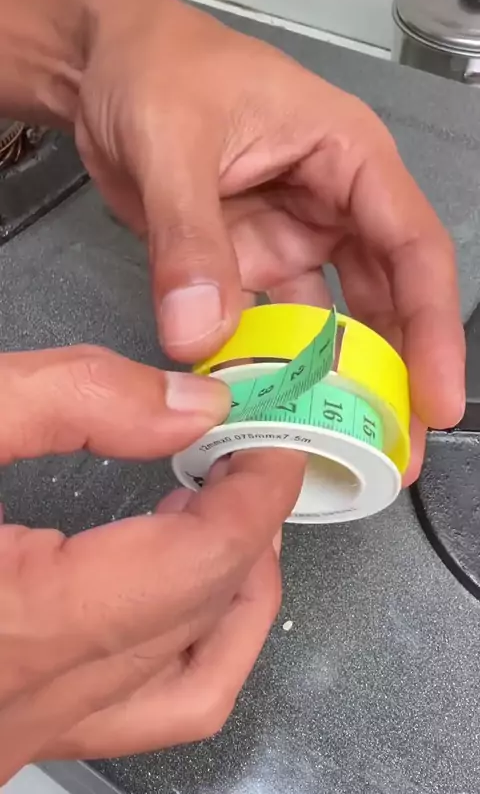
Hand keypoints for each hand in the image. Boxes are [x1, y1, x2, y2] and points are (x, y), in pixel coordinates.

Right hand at [0, 345, 303, 779]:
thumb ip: (70, 399)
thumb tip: (189, 404)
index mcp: (16, 626)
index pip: (200, 565)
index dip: (257, 493)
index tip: (274, 436)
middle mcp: (24, 706)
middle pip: (203, 624)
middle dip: (250, 532)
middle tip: (253, 460)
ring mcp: (15, 736)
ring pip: (187, 694)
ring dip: (233, 601)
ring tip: (234, 522)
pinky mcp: (2, 733)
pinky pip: (132, 715)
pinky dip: (182, 648)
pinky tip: (171, 589)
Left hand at [73, 0, 464, 483]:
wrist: (102, 70)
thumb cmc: (154, 68)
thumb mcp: (173, 141)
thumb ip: (189, 239)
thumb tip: (201, 338)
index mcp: (348, 157)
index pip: (412, 247)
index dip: (433, 327)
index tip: (435, 398)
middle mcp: (333, 204)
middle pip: (386, 298)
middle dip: (396, 373)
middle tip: (395, 450)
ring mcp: (292, 239)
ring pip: (332, 319)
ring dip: (338, 380)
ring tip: (344, 445)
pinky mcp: (251, 263)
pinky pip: (269, 324)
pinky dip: (270, 366)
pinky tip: (271, 408)